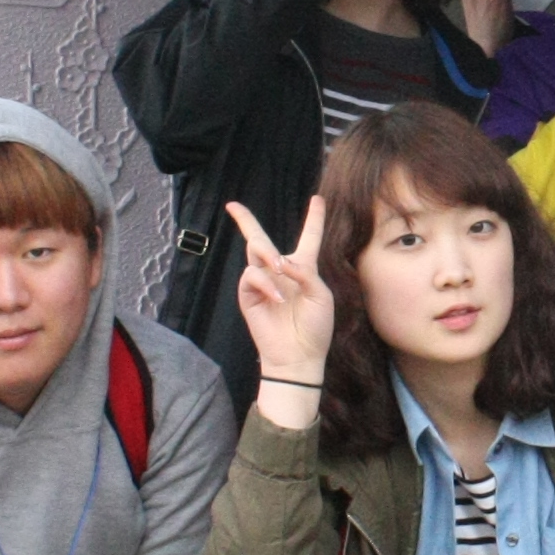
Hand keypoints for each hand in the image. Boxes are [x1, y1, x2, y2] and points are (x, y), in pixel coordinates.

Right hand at [224, 197, 335, 408]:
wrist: (298, 355)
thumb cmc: (315, 327)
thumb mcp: (321, 295)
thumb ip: (305, 272)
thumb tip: (280, 262)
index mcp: (304, 269)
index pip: (309, 238)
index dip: (314, 218)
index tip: (318, 198)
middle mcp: (281, 271)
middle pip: (260, 239)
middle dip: (245, 220)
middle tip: (233, 206)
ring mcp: (263, 282)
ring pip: (254, 252)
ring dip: (267, 254)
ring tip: (279, 267)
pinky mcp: (249, 296)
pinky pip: (251, 276)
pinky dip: (265, 282)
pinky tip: (278, 297)